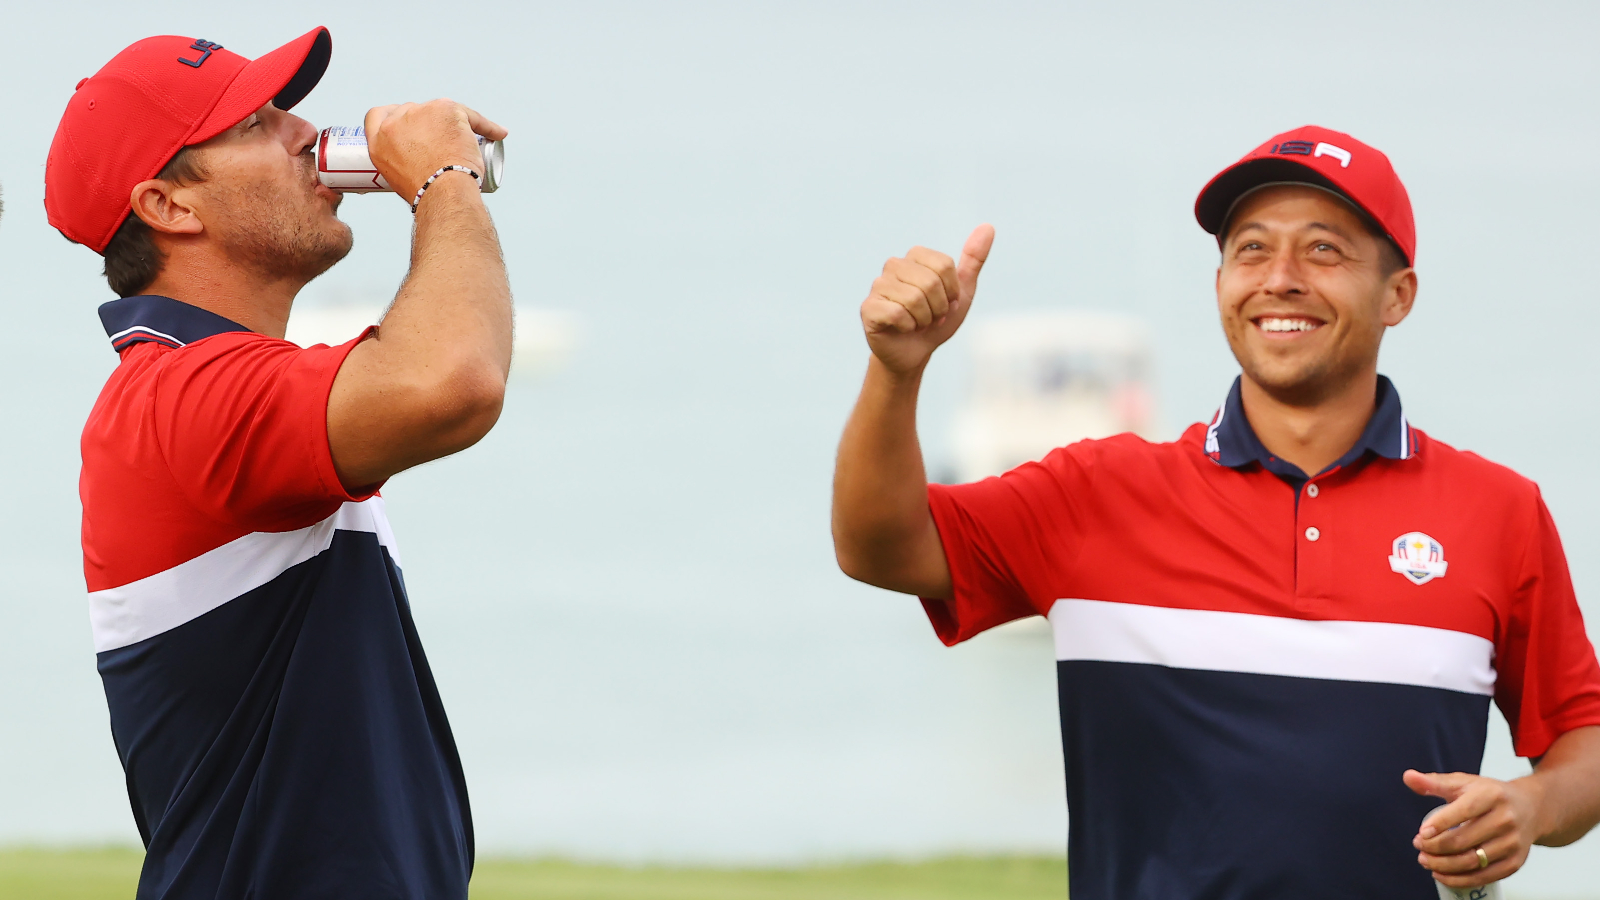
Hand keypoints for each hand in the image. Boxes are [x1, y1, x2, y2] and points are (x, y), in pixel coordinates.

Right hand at [363, 99, 507, 201]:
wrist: (443, 192)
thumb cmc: (427, 195)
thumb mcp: (399, 179)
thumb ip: (402, 163)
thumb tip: (419, 165)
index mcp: (378, 140)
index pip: (378, 116)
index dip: (393, 118)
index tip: (408, 127)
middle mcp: (396, 121)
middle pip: (411, 110)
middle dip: (427, 123)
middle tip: (443, 143)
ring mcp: (421, 112)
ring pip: (441, 112)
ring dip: (454, 124)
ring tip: (466, 145)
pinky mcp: (446, 108)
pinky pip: (471, 116)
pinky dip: (487, 127)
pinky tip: (497, 134)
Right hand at [860, 224, 993, 374]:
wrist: (915, 353)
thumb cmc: (937, 321)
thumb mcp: (961, 291)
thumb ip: (973, 259)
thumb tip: (988, 227)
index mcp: (915, 256)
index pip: (945, 266)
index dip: (952, 291)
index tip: (946, 303)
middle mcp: (893, 265)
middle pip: (930, 282)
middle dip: (939, 308)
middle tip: (931, 317)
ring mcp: (878, 285)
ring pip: (914, 299)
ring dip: (924, 320)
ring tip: (917, 323)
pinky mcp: (868, 308)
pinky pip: (898, 314)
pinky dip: (908, 327)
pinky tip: (902, 329)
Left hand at [1406, 768, 1545, 888]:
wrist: (1530, 809)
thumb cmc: (1490, 795)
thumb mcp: (1464, 782)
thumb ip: (1434, 782)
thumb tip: (1408, 777)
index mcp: (1491, 795)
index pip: (1463, 811)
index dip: (1439, 824)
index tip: (1421, 833)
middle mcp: (1505, 819)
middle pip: (1464, 840)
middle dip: (1435, 847)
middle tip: (1419, 846)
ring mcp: (1512, 843)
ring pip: (1472, 861)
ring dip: (1443, 865)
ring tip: (1425, 860)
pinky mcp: (1515, 862)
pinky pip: (1484, 876)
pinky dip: (1459, 880)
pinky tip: (1441, 874)